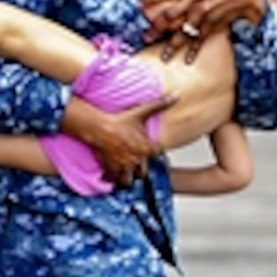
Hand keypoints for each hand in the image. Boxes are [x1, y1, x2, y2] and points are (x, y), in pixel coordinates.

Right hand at [62, 92, 178, 184]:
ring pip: (130, 181)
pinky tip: (112, 173)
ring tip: (126, 172)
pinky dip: (113, 179)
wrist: (99, 127)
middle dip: (141, 168)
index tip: (149, 150)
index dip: (153, 152)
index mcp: (147, 148)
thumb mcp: (142, 111)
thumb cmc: (120, 120)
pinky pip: (114, 181)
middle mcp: (137, 160)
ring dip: (128, 177)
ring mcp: (124, 167)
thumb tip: (177, 95)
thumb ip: (161, 104)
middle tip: (136, 161)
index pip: (157, 155)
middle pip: (144, 172)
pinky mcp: (111, 169)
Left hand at [142, 0, 267, 62]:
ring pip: (183, 31)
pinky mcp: (213, 23)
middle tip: (145, 37)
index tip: (140, 7)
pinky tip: (187, 60)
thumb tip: (166, 3)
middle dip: (156, 27)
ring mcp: (203, 12)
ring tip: (163, 57)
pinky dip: (193, 50)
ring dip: (172, 45)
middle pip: (170, 15)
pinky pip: (200, 39)